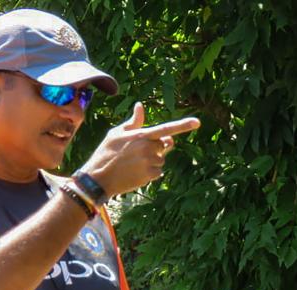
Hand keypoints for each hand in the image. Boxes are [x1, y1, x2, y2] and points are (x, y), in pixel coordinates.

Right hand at [81, 102, 200, 195]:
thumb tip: (140, 105)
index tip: (197, 122)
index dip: (183, 125)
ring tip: (133, 163)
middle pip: (163, 145)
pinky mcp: (150, 175)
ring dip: (152, 161)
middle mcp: (148, 148)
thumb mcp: (116, 133)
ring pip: (161, 159)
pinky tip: (135, 172)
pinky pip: (158, 171)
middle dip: (156, 147)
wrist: (98, 178)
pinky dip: (150, 172)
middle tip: (137, 152)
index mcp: (141, 135)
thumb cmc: (106, 153)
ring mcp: (150, 162)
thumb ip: (134, 122)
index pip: (166, 128)